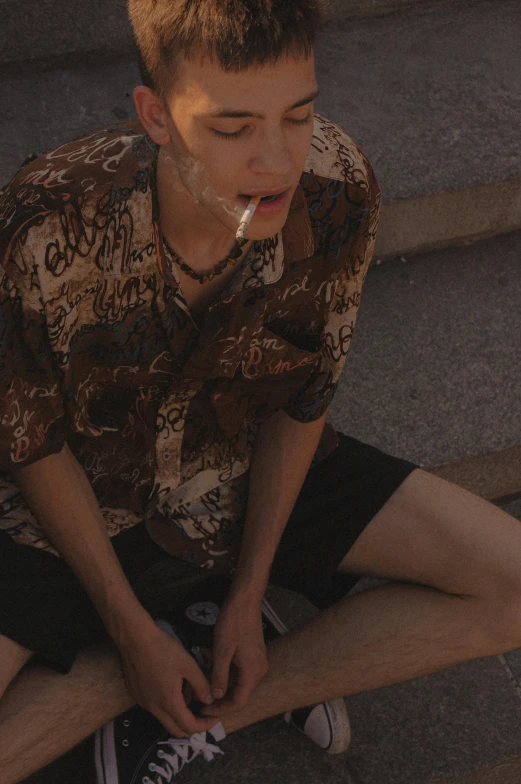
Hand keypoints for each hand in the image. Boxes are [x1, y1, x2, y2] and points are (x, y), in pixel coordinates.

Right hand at [118, 616, 217, 736]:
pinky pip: (155, 708)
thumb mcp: (188, 664)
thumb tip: (209, 700)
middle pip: (176, 730)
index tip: (214, 717)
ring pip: (165, 718)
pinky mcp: (137, 696)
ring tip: (189, 692)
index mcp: (168, 702)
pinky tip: (172, 685)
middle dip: (193, 725)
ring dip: (180, 713)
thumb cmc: (163, 649)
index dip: (205, 726)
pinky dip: (167, 705)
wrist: (135, 638)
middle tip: (204, 712)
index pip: (189, 727)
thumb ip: (201, 685)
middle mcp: (154, 708)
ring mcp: (143, 703)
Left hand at [200, 592, 268, 717]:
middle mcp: (258, 670)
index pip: (239, 702)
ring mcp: (256, 662)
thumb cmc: (233, 623)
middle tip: (200, 702)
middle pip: (239, 694)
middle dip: (219, 700)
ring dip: (221, 685)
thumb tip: (215, 696)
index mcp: (253, 672)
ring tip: (202, 684)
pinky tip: (210, 665)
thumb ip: (219, 676)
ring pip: (238, 683)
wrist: (245, 600)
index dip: (221, 710)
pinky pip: (238, 671)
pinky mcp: (252, 655)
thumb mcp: (222, 651)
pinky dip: (225, 672)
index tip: (204, 711)